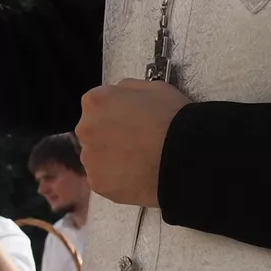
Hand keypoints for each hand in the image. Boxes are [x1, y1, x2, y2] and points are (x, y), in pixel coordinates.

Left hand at [75, 80, 188, 207]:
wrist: (185, 156)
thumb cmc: (173, 119)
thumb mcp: (154, 87)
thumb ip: (127, 89)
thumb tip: (119, 95)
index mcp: (96, 102)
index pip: (97, 106)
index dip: (116, 113)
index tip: (131, 121)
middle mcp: (85, 128)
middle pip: (93, 132)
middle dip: (110, 136)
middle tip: (137, 143)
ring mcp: (90, 158)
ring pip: (97, 157)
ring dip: (112, 158)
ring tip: (140, 162)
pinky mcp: (98, 183)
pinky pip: (104, 179)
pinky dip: (117, 179)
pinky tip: (138, 176)